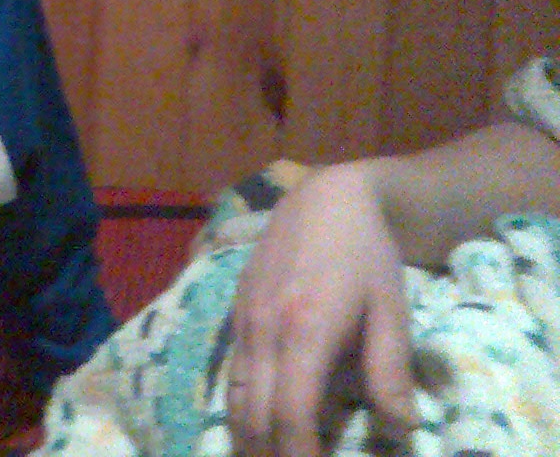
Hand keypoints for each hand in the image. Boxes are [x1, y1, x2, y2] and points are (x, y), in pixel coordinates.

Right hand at [226, 162, 416, 456]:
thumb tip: (399, 429)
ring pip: (234, 398)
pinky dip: (241, 409)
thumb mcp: (392, 310)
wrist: (326, 199)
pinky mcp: (236, 313)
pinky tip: (256, 426)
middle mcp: (264, 330)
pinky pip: (231, 374)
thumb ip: (390, 371)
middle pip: (254, 416)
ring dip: (249, 439)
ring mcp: (244, 320)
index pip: (292, 416)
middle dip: (270, 456)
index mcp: (305, 331)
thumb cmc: (366, 254)